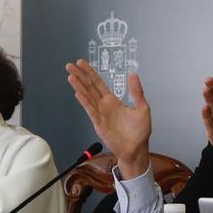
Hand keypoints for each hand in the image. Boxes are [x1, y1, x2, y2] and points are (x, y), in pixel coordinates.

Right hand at [66, 59, 152, 177]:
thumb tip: (133, 74)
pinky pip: (91, 111)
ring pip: (87, 97)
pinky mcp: (99, 124)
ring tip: (71, 76)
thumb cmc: (140, 131)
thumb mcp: (142, 107)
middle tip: (69, 66)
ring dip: (79, 87)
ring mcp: (100, 114)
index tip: (81, 63)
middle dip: (80, 76)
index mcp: (113, 101)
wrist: (137, 149)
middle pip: (89, 87)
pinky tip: (78, 93)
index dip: (90, 73)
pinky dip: (85, 102)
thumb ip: (136, 91)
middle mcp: (104, 106)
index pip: (98, 83)